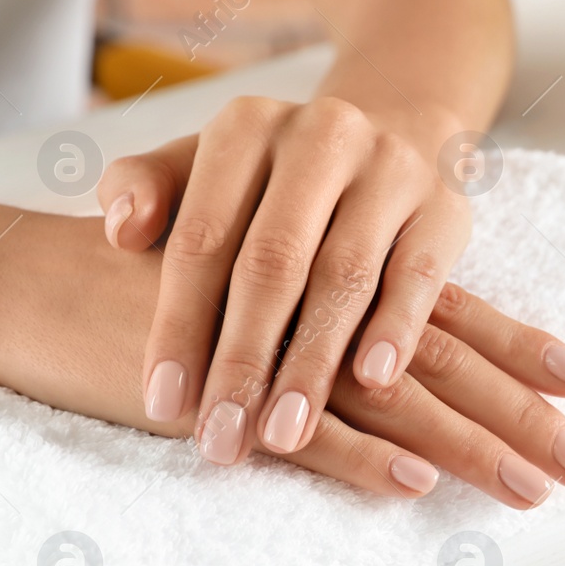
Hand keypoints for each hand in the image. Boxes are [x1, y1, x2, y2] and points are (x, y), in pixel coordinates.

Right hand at [0, 203, 564, 508]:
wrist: (36, 278)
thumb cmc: (158, 282)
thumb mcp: (254, 281)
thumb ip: (322, 310)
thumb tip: (393, 361)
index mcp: (337, 278)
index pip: (448, 316)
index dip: (520, 347)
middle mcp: (323, 308)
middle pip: (444, 364)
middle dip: (523, 419)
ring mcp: (274, 350)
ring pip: (393, 401)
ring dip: (468, 448)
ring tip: (532, 489)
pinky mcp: (219, 391)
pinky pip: (301, 431)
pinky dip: (359, 456)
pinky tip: (413, 482)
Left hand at [98, 96, 475, 466]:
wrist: (400, 134)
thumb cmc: (279, 178)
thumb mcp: (208, 166)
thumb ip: (148, 189)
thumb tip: (119, 234)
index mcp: (246, 127)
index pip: (203, 237)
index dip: (179, 324)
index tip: (164, 402)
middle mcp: (320, 136)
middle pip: (272, 262)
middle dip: (243, 360)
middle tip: (222, 438)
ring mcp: (390, 169)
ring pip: (344, 277)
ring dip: (312, 364)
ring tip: (285, 435)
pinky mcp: (445, 208)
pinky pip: (419, 276)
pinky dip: (396, 329)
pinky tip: (373, 381)